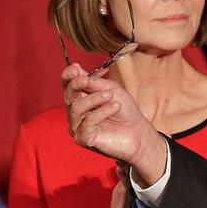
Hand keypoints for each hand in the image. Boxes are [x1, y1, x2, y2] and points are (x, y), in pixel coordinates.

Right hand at [62, 64, 167, 183]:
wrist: (139, 132)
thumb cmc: (126, 111)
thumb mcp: (112, 90)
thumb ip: (94, 82)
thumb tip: (76, 70)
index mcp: (82, 97)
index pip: (67, 85)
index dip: (68, 76)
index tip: (76, 68)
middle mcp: (77, 112)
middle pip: (68, 95)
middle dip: (78, 85)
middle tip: (89, 81)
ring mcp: (78, 126)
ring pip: (76, 108)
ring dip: (94, 99)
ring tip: (111, 96)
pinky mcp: (83, 138)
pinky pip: (87, 123)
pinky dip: (101, 112)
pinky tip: (115, 107)